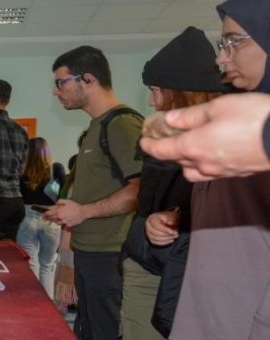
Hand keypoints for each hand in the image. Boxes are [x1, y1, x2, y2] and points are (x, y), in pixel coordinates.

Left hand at [42, 199, 85, 227]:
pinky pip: (63, 225)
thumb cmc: (75, 206)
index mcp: (59, 211)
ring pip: (57, 222)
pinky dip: (62, 224)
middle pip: (52, 219)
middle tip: (44, 219)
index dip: (44, 215)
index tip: (42, 216)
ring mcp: (64, 222)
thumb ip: (60, 201)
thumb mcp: (67, 201)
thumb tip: (56, 203)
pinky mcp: (68, 225)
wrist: (83, 212)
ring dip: (55, 221)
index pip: (49, 214)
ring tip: (55, 219)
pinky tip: (63, 222)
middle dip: (48, 219)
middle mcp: (60, 218)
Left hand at [140, 93, 269, 181]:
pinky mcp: (237, 175)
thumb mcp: (219, 107)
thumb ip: (191, 115)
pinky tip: (212, 153)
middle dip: (169, 151)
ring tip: (189, 147)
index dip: (150, 146)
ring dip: (186, 162)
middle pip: (177, 162)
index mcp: (194, 146)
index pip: (163, 151)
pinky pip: (212, 173)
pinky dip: (204, 165)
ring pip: (193, 172)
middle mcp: (204, 164)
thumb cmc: (254, 116)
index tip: (142, 142)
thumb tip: (169, 120)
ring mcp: (221, 172)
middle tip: (167, 138)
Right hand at [145, 211, 179, 245]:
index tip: (172, 232)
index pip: (156, 225)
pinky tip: (170, 240)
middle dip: (166, 235)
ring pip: (155, 238)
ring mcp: (148, 232)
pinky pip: (156, 242)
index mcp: (152, 218)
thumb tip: (170, 222)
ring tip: (174, 236)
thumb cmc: (170, 218)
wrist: (169, 221)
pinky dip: (164, 242)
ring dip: (166, 239)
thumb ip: (171, 218)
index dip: (165, 230)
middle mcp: (148, 225)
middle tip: (176, 234)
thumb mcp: (172, 216)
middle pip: (155, 232)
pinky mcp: (151, 238)